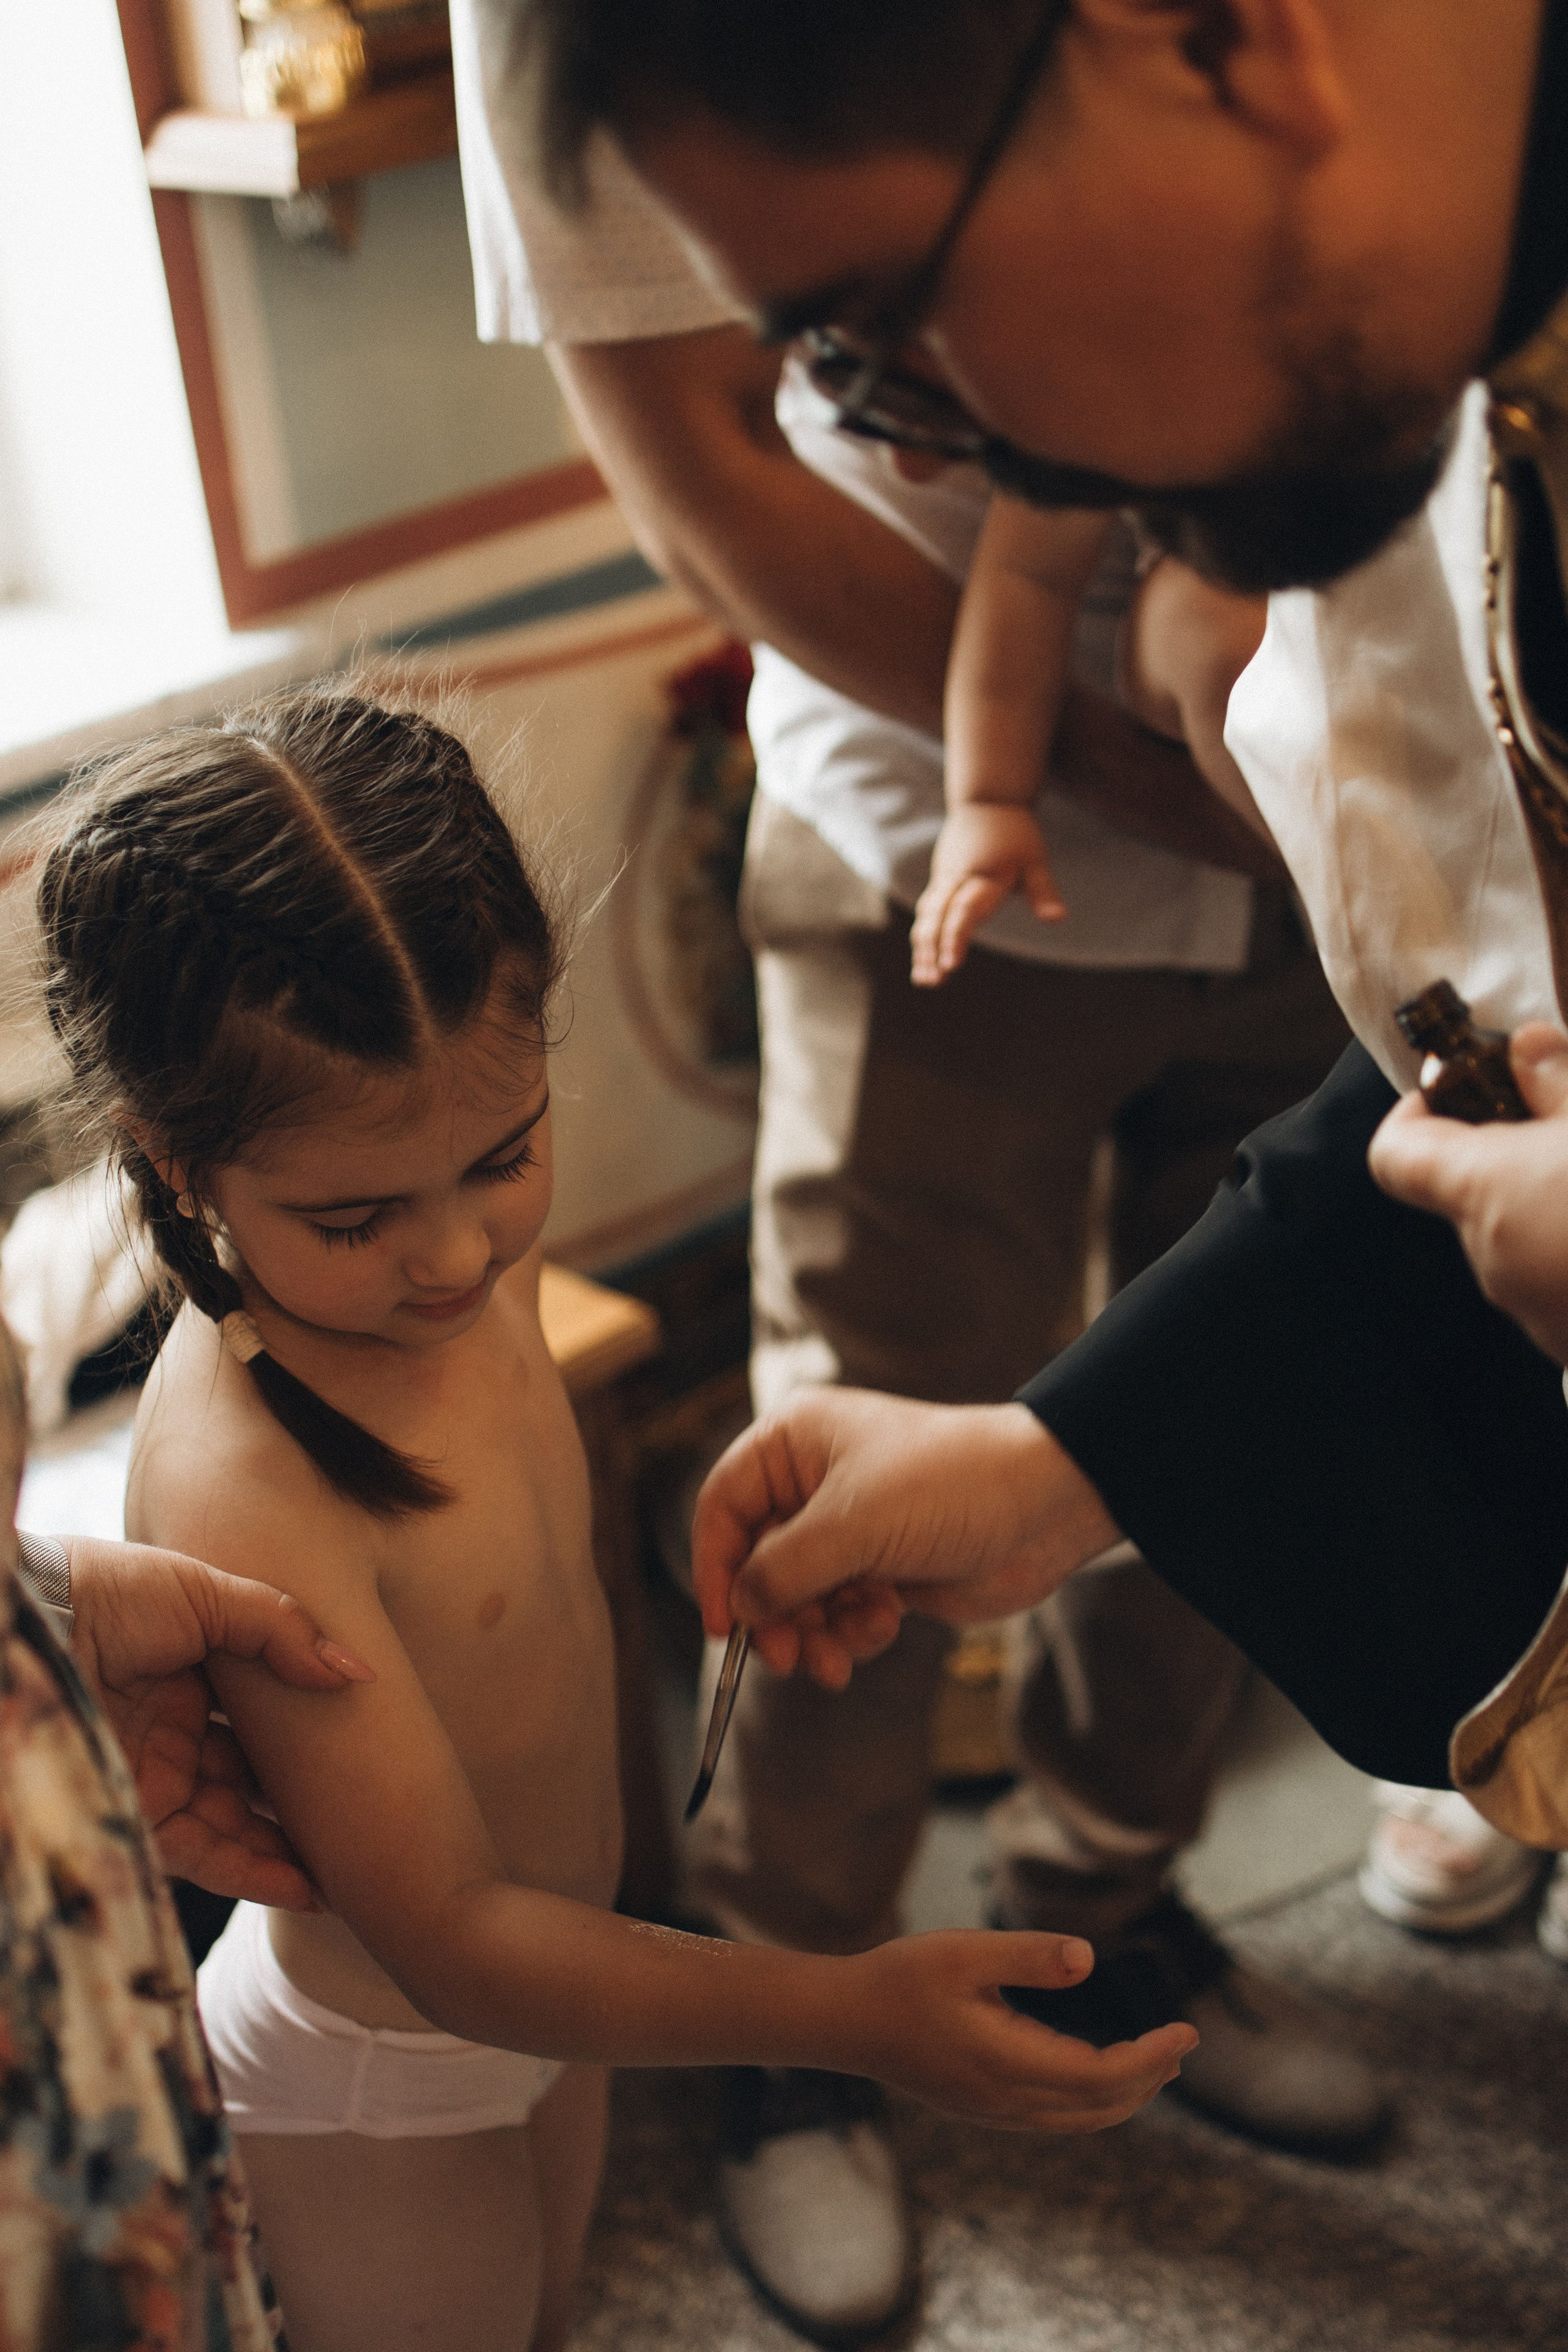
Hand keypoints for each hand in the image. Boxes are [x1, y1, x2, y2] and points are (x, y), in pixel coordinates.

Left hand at [64, 1536, 373, 1910]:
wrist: (36, 1622)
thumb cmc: (111, 1593)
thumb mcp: (208, 1593)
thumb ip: (284, 1630)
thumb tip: (356, 1672)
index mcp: (192, 1667)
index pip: (262, 1709)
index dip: (309, 1728)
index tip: (366, 1743)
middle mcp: (176, 1726)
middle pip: (255, 1772)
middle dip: (308, 1796)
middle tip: (373, 1814)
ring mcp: (160, 1773)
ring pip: (239, 1821)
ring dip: (293, 1846)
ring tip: (357, 1864)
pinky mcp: (142, 1815)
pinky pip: (209, 1855)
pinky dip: (258, 1873)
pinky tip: (310, 1886)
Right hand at [691, 1388, 1118, 1685]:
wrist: (1043, 1507)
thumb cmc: (948, 1486)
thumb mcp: (852, 1524)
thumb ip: (782, 1569)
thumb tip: (739, 1609)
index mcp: (793, 1442)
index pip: (724, 1507)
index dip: (716, 1568)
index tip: (725, 1628)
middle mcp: (813, 1482)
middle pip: (758, 1563)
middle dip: (776, 1616)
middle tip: (791, 1659)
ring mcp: (849, 1528)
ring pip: (798, 1597)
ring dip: (816, 1633)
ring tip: (842, 1658)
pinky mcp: (881, 1567)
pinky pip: (838, 1612)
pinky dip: (852, 1631)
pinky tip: (886, 1626)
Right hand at [848, 1929, 1196, 2131]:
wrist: (842, 2022)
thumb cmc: (900, 1979)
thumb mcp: (964, 1952)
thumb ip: (1028, 1957)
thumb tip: (1089, 1960)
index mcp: (1007, 2063)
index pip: (1103, 2077)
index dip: (1151, 2059)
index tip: (1187, 2032)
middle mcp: (1005, 2099)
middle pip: (1099, 2108)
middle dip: (1148, 2079)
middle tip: (1182, 2043)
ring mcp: (991, 2109)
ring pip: (1078, 2119)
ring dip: (1122, 2095)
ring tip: (1154, 2062)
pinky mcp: (980, 2105)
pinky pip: (1054, 2116)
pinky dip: (1090, 2100)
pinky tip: (1096, 2074)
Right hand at [911, 805, 1063, 985]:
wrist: (985, 801)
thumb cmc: (1015, 833)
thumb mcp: (1035, 860)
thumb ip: (1043, 891)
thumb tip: (1057, 919)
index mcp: (982, 876)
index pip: (965, 910)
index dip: (956, 937)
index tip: (951, 965)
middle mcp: (957, 879)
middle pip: (937, 917)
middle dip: (931, 949)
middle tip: (931, 981)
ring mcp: (944, 880)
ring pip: (927, 916)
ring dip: (923, 948)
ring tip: (924, 981)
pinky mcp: (938, 882)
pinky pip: (927, 913)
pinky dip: (924, 937)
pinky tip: (924, 963)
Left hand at [1368, 1024, 1567, 1366]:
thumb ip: (1557, 1076)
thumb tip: (1525, 1049)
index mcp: (1485, 1192)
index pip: (1394, 1155)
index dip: (1414, 1113)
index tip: (1458, 1087)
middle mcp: (1491, 1257)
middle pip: (1470, 1191)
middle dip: (1516, 1150)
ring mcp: (1532, 1309)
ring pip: (1520, 1233)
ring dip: (1555, 1197)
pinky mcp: (1566, 1339)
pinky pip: (1557, 1276)